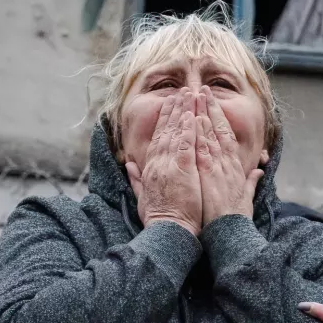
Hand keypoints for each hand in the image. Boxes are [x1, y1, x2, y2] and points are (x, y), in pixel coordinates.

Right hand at [125, 91, 202, 235]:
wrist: (168, 230)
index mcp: (150, 168)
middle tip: (180, 92)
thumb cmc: (159, 218)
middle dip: (173, 109)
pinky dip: (189, 127)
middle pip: (166, 130)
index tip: (169, 106)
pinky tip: (193, 113)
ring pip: (176, 132)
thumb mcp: (142, 197)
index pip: (157, 139)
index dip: (163, 121)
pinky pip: (186, 142)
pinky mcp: (181, 168)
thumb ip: (136, 179)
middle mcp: (158, 162)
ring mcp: (169, 163)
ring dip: (182, 111)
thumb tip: (129, 166)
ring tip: (188, 94)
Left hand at [195, 87, 263, 224]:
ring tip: (195, 96)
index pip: (226, 137)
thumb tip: (258, 171)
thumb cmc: (235, 219)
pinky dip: (198, 132)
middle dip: (209, 108)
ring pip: (209, 134)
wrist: (229, 233)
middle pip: (217, 130)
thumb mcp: (245, 198)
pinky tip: (192, 117)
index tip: (212, 104)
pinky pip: (202, 147)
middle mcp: (227, 163)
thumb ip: (250, 182)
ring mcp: (217, 166)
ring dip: (202, 113)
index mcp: (235, 167)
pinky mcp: (208, 172)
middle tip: (202, 90)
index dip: (219, 119)